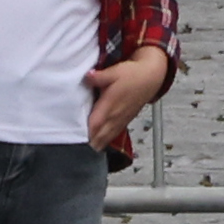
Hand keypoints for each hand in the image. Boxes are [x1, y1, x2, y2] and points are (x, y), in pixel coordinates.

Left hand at [83, 50, 169, 164]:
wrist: (150, 79)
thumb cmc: (132, 75)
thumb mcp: (114, 72)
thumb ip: (98, 77)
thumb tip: (87, 76)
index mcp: (110, 105)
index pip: (95, 124)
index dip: (85, 133)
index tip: (73, 138)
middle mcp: (115, 116)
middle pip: (99, 136)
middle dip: (88, 144)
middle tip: (74, 149)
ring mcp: (120, 120)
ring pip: (106, 138)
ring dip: (96, 145)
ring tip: (84, 151)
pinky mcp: (125, 121)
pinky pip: (113, 135)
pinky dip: (104, 141)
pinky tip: (98, 145)